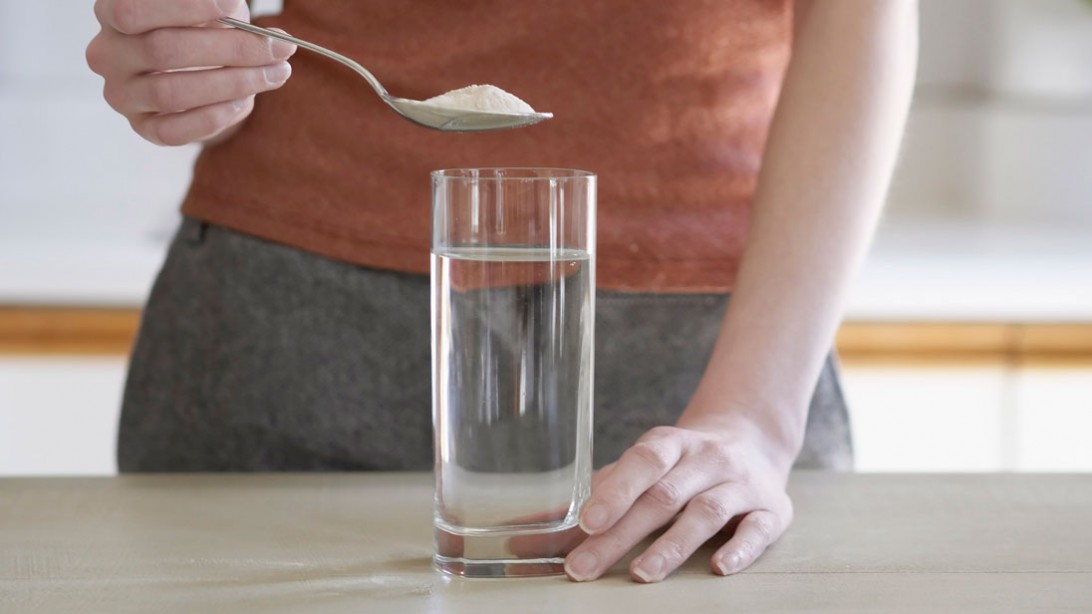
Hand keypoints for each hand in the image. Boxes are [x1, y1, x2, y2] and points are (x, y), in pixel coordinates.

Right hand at [86, 0, 296, 145]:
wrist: (194, 68)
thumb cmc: (200, 26)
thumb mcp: (210, 8)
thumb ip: (223, 9)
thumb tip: (266, 34)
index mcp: (112, 13)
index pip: (131, 11)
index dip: (184, 7)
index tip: (232, 6)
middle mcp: (107, 55)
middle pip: (163, 51)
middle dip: (230, 48)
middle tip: (280, 47)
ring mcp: (121, 95)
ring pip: (171, 93)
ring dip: (234, 83)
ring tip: (277, 72)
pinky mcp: (143, 128)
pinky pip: (173, 131)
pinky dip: (214, 117)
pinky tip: (244, 101)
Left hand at [564, 425, 793, 582]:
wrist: (753, 440)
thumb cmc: (682, 464)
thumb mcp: (644, 467)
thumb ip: (599, 495)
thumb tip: (535, 529)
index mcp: (670, 445)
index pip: (641, 463)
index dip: (614, 492)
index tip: (586, 522)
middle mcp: (706, 459)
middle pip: (663, 496)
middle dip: (622, 534)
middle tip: (585, 569)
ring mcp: (740, 483)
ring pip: (705, 512)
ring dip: (672, 545)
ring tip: (642, 575)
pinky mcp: (772, 510)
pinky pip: (757, 529)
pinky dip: (740, 548)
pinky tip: (720, 568)